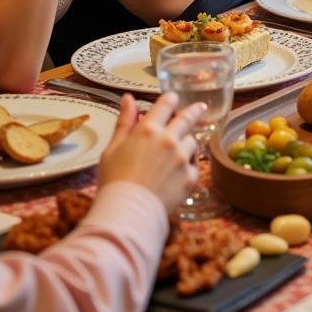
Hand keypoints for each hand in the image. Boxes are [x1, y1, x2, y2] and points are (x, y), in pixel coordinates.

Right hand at [97, 92, 202, 212]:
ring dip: (186, 144)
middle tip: (199, 108)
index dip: (170, 99)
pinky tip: (178, 173)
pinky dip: (188, 166)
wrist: (127, 213)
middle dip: (193, 111)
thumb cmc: (113, 181)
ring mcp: (182, 158)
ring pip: (192, 142)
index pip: (166, 104)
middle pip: (188, 118)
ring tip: (176, 154)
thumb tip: (128, 98)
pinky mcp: (190, 177)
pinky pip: (194, 165)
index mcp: (148, 129)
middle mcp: (169, 139)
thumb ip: (124, 122)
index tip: (172, 99)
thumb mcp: (112, 149)